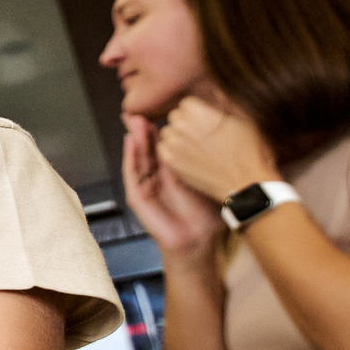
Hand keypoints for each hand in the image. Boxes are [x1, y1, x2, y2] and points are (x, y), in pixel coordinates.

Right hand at [121, 114, 222, 254]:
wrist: (198, 242)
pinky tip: (129, 141)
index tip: (164, 108)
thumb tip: (221, 135)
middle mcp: (158, 175)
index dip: (163, 126)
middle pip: (148, 146)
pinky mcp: (138, 196)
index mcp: (175, 171)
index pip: (167, 144)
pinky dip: (129, 157)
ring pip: (138, 156)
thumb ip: (209, 162)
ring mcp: (145, 185)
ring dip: (134, 137)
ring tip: (134, 119)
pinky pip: (131, 174)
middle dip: (144, 127)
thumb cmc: (208, 216)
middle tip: (142, 107)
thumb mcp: (210, 181)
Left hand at [154, 97, 279, 202]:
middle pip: (175, 117)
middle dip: (186, 123)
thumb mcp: (244, 117)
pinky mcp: (171, 162)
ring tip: (198, 147)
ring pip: (168, 133)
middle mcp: (181, 125)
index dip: (198, 112)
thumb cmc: (250, 150)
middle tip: (204, 135)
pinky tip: (190, 157)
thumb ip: (224, 99)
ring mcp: (174, 144)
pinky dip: (173, 152)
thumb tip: (215, 86)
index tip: (208, 121)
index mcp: (198, 111)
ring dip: (178, 137)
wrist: (246, 183)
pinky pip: (163, 150)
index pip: (186, 103)